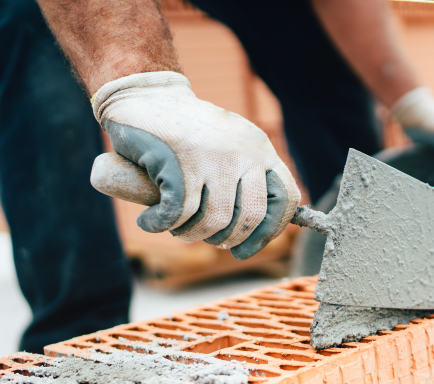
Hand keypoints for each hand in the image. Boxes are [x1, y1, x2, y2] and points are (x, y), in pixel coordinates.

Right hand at [90, 71, 300, 259]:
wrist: (146, 95)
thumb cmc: (187, 133)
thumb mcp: (229, 148)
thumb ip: (246, 179)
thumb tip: (256, 234)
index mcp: (261, 149)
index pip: (287, 199)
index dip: (270, 231)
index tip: (245, 248)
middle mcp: (244, 152)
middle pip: (250, 217)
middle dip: (226, 240)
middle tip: (204, 238)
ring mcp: (214, 156)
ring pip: (214, 221)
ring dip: (190, 235)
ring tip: (175, 228)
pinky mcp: (180, 161)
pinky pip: (179, 213)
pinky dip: (160, 224)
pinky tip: (150, 221)